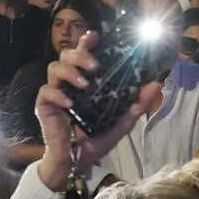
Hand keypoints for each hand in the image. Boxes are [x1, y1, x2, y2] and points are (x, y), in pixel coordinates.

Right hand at [35, 31, 161, 190]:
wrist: (76, 162)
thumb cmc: (95, 141)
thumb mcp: (122, 122)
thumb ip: (137, 104)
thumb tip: (155, 83)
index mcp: (86, 82)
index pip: (83, 55)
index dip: (86, 42)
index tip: (95, 36)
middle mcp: (69, 83)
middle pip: (65, 54)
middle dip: (79, 54)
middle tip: (94, 66)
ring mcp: (55, 94)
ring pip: (53, 68)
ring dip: (70, 72)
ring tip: (84, 84)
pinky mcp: (44, 106)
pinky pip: (46, 91)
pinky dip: (57, 94)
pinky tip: (69, 104)